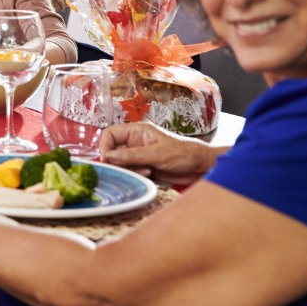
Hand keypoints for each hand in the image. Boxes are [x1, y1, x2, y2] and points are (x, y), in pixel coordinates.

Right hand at [99, 123, 217, 185]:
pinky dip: (135, 174)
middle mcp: (135, 142)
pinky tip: (149, 174)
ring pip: (120, 163)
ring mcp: (139, 155)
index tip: (106, 159)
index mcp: (137, 131)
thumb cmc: (184, 154)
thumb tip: (108, 157)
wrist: (201, 167)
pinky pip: (130, 171)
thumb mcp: (157, 154)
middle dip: (117, 161)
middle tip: (125, 169)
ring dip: (128, 169)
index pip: (110, 134)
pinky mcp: (143, 167)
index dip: (105, 146)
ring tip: (144, 171)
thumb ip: (132, 155)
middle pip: (112, 150)